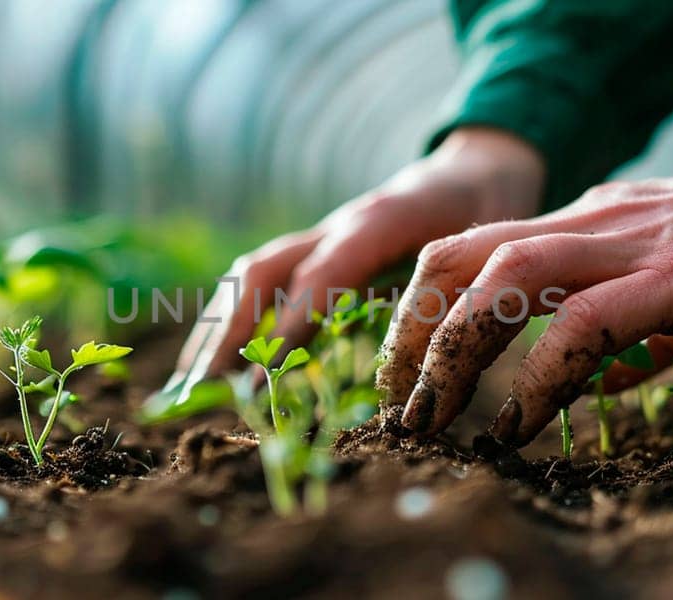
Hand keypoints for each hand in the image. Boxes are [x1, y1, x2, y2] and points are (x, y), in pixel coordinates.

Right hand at [166, 127, 545, 392]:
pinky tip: (216, 363)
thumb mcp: (481, 249)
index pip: (321, 272)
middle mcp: (336, 227)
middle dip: (228, 332)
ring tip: (189, 383)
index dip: (290, 324)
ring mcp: (320, 237)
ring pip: (252, 276)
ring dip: (217, 329)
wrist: (477, 167)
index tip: (261, 378)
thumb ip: (450, 295)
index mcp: (378, 221)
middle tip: (202, 389)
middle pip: (263, 272)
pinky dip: (234, 321)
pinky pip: (263, 283)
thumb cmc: (483, 213)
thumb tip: (423, 371)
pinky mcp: (318, 252)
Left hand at [374, 162, 672, 446]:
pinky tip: (522, 423)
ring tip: (434, 416)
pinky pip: (582, 323)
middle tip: (398, 402)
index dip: (421, 307)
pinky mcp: (671, 276)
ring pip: (500, 278)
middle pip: (458, 255)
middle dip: (410, 330)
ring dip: (452, 351)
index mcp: (585, 221)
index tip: (406, 371)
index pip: (471, 248)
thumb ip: (628, 335)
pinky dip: (541, 377)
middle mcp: (589, 220)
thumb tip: (592, 383)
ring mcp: (626, 242)